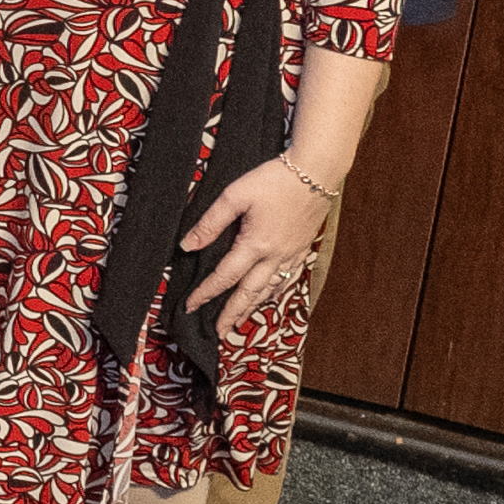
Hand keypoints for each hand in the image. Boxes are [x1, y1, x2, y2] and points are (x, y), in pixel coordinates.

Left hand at [181, 157, 335, 327]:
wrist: (316, 172)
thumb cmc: (274, 180)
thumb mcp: (234, 196)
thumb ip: (210, 223)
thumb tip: (187, 245)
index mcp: (255, 244)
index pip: (224, 277)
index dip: (205, 293)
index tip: (190, 306)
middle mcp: (276, 256)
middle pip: (249, 293)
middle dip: (231, 313)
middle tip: (217, 331)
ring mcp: (292, 254)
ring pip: (270, 290)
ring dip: (252, 308)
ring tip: (239, 322)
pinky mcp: (302, 249)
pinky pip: (288, 279)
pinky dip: (275, 293)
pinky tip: (269, 297)